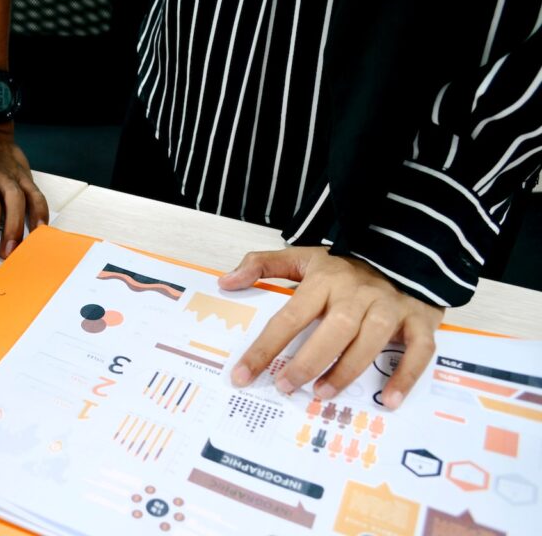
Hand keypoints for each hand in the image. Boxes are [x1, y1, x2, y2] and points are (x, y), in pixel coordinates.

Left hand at [221, 247, 443, 409]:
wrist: (405, 248)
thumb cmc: (346, 265)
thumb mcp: (303, 257)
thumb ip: (262, 266)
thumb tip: (225, 282)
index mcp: (326, 280)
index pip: (289, 317)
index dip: (264, 348)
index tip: (242, 375)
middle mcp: (358, 293)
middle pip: (334, 329)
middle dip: (308, 362)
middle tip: (286, 387)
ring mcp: (391, 306)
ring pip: (372, 340)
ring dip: (348, 370)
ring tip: (322, 394)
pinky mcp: (421, 318)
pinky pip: (419, 350)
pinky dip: (407, 376)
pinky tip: (389, 400)